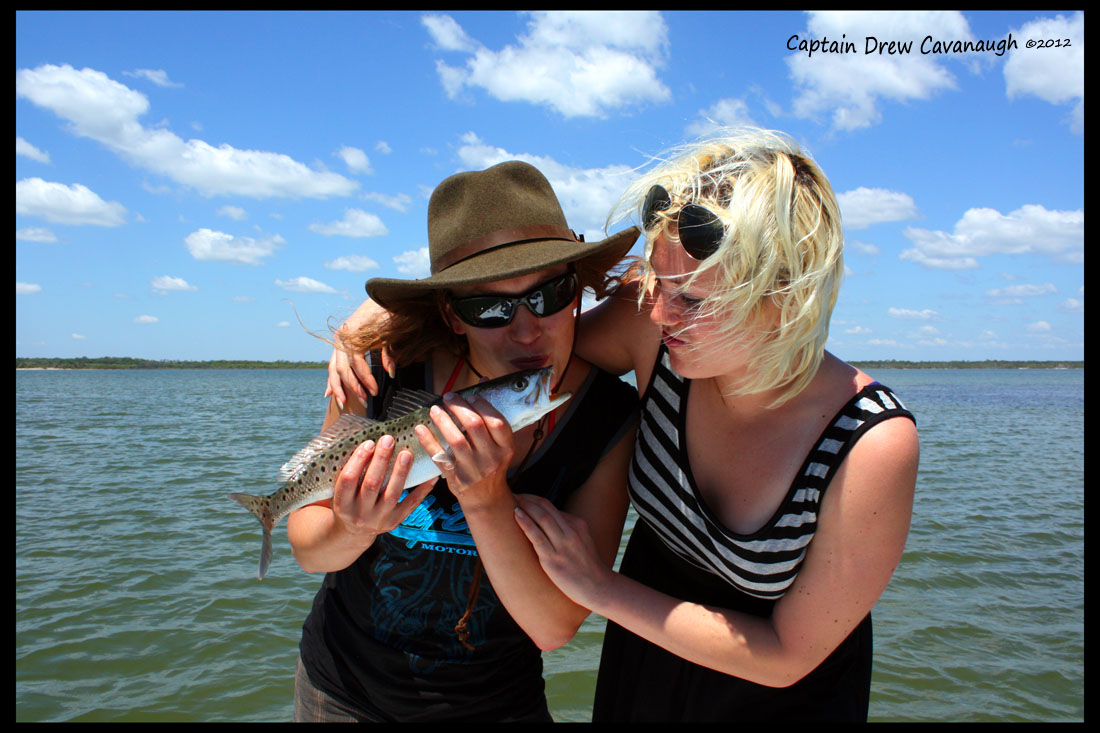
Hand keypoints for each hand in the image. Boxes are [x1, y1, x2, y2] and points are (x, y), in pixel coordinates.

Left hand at [323, 300, 394, 407]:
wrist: (394, 300)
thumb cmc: (390, 318)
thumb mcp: (385, 341)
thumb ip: (382, 356)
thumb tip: (389, 372)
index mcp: (344, 340)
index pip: (333, 365)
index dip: (333, 382)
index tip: (333, 397)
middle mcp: (341, 339)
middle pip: (335, 370)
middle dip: (343, 389)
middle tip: (348, 404)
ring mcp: (346, 337)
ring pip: (345, 369)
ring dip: (357, 386)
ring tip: (367, 397)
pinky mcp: (355, 336)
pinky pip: (358, 363)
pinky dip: (366, 377)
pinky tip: (373, 387)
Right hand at [332, 434, 436, 542]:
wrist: (354, 532)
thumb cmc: (348, 501)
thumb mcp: (340, 492)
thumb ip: (349, 471)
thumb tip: (364, 440)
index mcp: (342, 504)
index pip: (347, 480)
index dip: (358, 460)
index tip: (369, 443)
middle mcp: (359, 514)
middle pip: (371, 484)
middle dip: (381, 460)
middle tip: (389, 439)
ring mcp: (378, 519)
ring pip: (392, 493)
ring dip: (400, 472)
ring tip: (406, 453)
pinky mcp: (395, 522)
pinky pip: (410, 504)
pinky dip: (422, 489)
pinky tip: (429, 475)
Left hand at [414, 392, 514, 511]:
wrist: (486, 499)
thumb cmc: (491, 465)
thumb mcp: (499, 444)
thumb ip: (490, 415)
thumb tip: (483, 381)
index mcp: (506, 448)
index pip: (497, 422)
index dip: (482, 405)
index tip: (470, 395)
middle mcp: (492, 459)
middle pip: (475, 426)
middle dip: (459, 407)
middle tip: (447, 397)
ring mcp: (474, 470)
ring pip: (456, 440)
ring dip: (443, 421)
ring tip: (434, 409)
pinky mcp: (457, 479)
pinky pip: (440, 456)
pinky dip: (428, 441)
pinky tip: (420, 428)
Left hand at [513, 493, 612, 608]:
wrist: (598, 588)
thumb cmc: (586, 567)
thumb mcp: (581, 541)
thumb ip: (566, 531)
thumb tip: (545, 524)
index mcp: (577, 524)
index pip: (550, 507)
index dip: (533, 500)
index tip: (521, 497)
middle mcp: (571, 531)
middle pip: (545, 508)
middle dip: (527, 499)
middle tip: (512, 494)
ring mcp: (563, 545)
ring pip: (542, 518)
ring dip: (525, 507)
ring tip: (510, 500)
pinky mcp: (554, 560)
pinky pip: (537, 537)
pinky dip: (526, 523)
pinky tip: (516, 515)